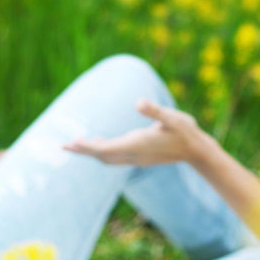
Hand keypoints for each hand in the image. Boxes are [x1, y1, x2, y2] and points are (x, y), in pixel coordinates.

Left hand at [62, 99, 214, 166]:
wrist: (197, 151)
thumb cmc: (184, 131)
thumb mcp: (172, 117)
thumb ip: (155, 110)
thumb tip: (138, 102)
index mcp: (136, 145)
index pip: (104, 149)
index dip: (86, 146)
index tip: (70, 143)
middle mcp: (133, 155)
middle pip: (101, 156)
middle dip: (83, 150)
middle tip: (63, 145)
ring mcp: (136, 158)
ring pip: (107, 157)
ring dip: (91, 151)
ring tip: (75, 145)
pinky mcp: (139, 157)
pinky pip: (114, 156)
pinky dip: (102, 151)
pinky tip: (99, 142)